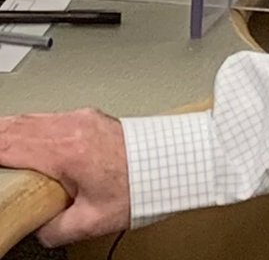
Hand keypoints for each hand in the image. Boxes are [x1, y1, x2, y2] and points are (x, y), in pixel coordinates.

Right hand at [0, 109, 130, 245]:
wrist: (174, 160)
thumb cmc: (142, 184)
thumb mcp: (91, 221)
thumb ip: (55, 229)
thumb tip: (38, 228)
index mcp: (68, 150)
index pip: (12, 144)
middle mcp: (73, 127)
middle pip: (17, 125)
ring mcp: (82, 118)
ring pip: (32, 117)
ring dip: (9, 129)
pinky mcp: (89, 118)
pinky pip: (48, 116)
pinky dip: (27, 125)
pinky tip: (21, 135)